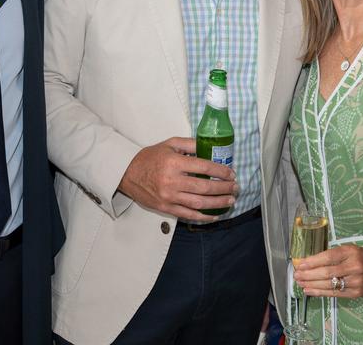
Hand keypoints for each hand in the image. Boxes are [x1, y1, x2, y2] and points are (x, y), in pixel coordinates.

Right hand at [117, 137, 236, 221]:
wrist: (127, 173)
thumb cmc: (149, 158)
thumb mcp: (169, 144)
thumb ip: (190, 144)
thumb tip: (210, 147)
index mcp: (174, 162)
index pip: (204, 167)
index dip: (221, 171)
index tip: (231, 173)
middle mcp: (172, 181)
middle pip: (205, 187)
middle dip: (224, 188)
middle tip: (235, 187)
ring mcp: (169, 196)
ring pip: (199, 203)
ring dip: (218, 203)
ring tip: (230, 201)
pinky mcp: (166, 208)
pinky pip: (188, 215)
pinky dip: (203, 217)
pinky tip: (214, 215)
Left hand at [294, 243, 362, 298]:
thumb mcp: (351, 249)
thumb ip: (334, 255)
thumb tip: (311, 261)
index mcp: (351, 252)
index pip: (328, 257)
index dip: (312, 261)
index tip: (300, 264)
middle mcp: (354, 267)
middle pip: (327, 272)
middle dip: (309, 274)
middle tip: (296, 275)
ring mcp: (356, 281)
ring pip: (329, 284)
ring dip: (312, 285)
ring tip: (300, 283)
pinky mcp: (356, 293)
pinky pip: (335, 293)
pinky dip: (320, 292)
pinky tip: (310, 290)